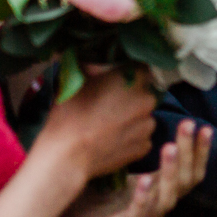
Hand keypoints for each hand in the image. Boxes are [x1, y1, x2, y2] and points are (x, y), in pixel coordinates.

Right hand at [33, 66, 155, 181]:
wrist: (68, 156)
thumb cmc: (70, 114)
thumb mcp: (76, 79)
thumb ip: (93, 66)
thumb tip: (96, 61)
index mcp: (134, 78)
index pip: (140, 69)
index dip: (127, 74)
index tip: (114, 81)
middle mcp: (147, 100)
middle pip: (143, 92)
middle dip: (130, 96)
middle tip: (109, 103)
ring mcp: (148, 125)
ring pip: (143, 115)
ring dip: (132, 117)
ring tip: (110, 124)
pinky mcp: (144, 147)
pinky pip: (140, 136)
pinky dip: (130, 136)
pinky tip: (112, 139)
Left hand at [56, 120, 212, 216]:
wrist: (62, 212)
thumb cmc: (92, 183)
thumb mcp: (120, 159)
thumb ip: (134, 139)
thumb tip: (143, 102)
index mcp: (158, 188)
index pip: (190, 171)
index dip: (199, 152)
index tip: (204, 127)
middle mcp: (156, 205)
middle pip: (185, 183)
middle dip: (189, 153)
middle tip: (188, 126)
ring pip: (166, 200)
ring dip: (170, 172)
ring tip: (169, 148)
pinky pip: (138, 215)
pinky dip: (144, 198)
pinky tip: (145, 179)